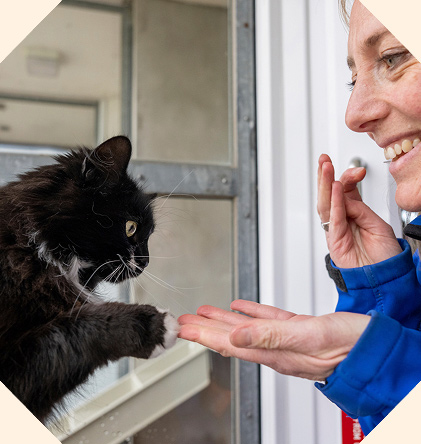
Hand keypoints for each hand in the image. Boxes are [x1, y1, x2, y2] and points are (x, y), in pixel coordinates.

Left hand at [178, 300, 369, 380]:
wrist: (375, 347)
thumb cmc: (350, 345)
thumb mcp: (310, 337)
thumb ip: (270, 337)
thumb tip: (234, 338)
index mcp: (275, 351)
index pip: (228, 344)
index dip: (203, 336)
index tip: (182, 330)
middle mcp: (275, 347)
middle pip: (230, 338)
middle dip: (204, 330)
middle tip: (183, 323)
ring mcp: (285, 339)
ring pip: (244, 329)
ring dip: (222, 322)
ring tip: (203, 315)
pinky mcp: (297, 329)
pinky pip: (265, 320)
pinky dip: (250, 312)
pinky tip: (239, 308)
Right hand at [317, 154, 401, 267]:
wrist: (385, 277)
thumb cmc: (384, 255)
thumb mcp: (377, 224)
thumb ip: (360, 209)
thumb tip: (345, 197)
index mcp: (353, 214)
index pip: (344, 191)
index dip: (348, 179)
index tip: (358, 171)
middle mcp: (342, 221)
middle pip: (330, 195)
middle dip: (326, 176)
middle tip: (324, 160)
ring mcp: (335, 230)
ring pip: (326, 204)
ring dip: (324, 185)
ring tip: (325, 168)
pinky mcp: (334, 241)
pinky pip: (333, 219)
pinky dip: (334, 203)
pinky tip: (334, 189)